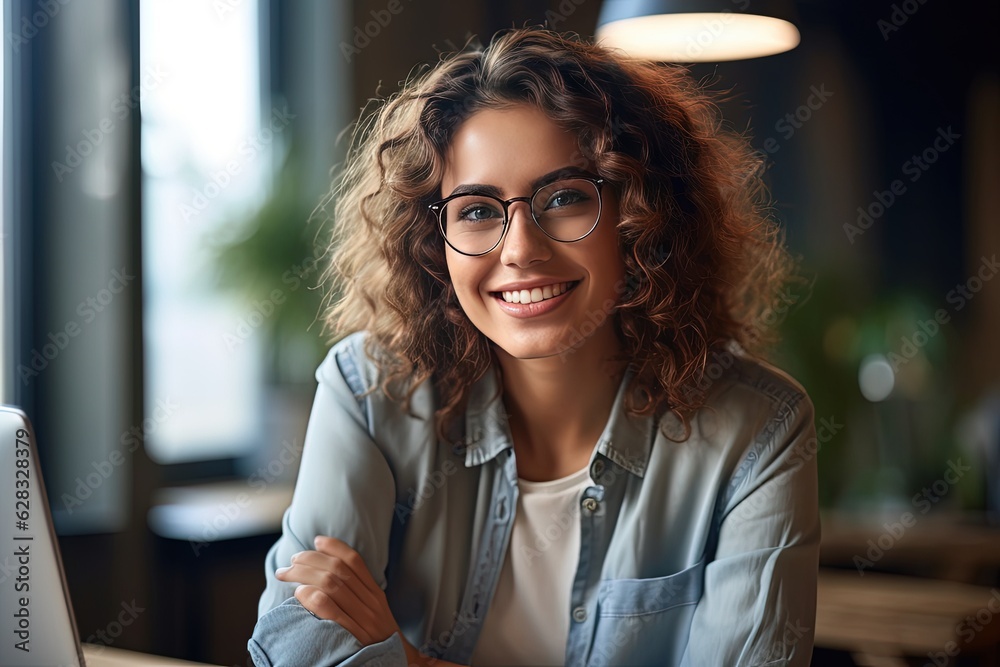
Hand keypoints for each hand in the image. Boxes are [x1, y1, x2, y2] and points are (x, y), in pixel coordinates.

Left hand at [275, 535, 400, 646]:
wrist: (397, 662)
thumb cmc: (379, 636)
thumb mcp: (375, 609)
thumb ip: (359, 592)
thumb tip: (331, 571)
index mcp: (375, 593)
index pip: (354, 561)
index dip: (334, 547)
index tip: (317, 541)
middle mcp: (370, 602)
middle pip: (337, 570)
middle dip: (310, 559)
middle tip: (292, 560)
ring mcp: (362, 618)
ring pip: (331, 584)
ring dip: (304, 574)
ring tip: (287, 573)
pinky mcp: (352, 635)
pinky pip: (329, 610)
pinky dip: (312, 597)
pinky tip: (299, 593)